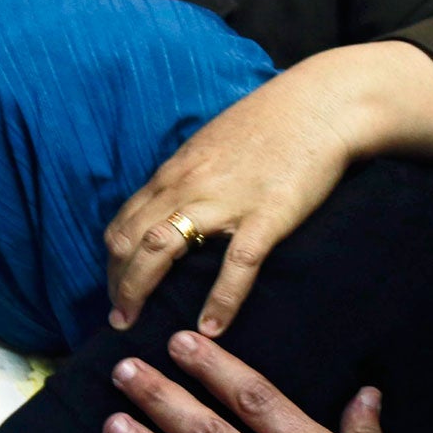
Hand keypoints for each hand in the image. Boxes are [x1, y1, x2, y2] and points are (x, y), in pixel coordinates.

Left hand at [106, 69, 357, 338]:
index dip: (112, 263)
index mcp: (174, 173)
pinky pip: (235, 264)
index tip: (115, 291)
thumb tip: (171, 208)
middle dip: (117, 284)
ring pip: (161, 248)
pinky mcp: (265, 215)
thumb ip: (188, 178)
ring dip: (140, 291)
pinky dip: (220, 299)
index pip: (124, 223)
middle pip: (130, 240)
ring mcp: (224, 201)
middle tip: (119, 319)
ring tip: (137, 326)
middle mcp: (187, 186)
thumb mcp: (211, 146)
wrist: (320, 105)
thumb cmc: (269, 124)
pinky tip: (212, 328)